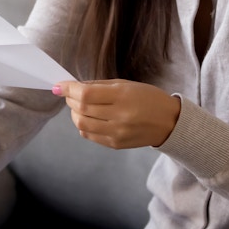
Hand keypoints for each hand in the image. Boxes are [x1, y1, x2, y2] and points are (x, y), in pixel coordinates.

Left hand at [54, 79, 180, 148]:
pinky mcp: (115, 144)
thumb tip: (73, 86)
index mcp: (122, 97)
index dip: (68, 89)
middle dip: (70, 99)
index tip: (59, 85)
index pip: (85, 94)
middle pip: (81, 109)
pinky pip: (89, 135)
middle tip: (69, 93)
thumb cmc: (148, 98)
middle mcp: (119, 116)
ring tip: (79, 106)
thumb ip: (98, 86)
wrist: (169, 122)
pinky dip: (83, 125)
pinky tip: (89, 118)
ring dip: (74, 113)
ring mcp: (116, 133)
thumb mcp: (125, 84)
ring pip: (81, 124)